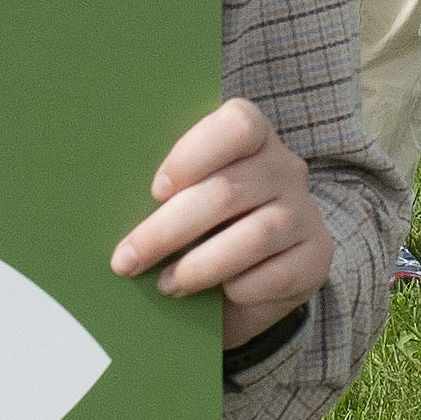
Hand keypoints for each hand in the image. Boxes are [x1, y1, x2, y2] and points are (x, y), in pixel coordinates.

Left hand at [108, 96, 327, 347]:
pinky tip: (216, 295)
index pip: (237, 124)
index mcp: (251, 138)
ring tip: (166, 285)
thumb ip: (163, 193)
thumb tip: (104, 203)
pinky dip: (237, 289)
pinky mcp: (316, 257)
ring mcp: (304, 211)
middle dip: (168, 230)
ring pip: (252, 236)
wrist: (246, 284)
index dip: (193, 154)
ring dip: (199, 266)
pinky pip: (274, 275)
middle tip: (127, 260)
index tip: (156, 191)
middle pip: (227, 191)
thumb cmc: (199, 231)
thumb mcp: (182, 202)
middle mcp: (284, 167)